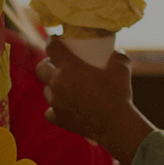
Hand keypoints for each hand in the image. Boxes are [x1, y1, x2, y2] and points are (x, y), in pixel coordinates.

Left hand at [36, 39, 153, 164]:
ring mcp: (55, 102)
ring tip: (66, 87)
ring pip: (47, 90)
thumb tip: (115, 52)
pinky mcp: (58, 118)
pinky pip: (50, 111)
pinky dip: (56, 108)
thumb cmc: (119, 93)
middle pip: (41, 68)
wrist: (116, 124)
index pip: (51, 46)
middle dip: (48, 64)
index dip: (52, 41)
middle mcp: (57, 83)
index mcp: (69, 66)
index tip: (56, 40)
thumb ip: (116, 56)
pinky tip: (64, 107)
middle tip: (58, 65)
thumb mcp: (122, 67)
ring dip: (53, 86)